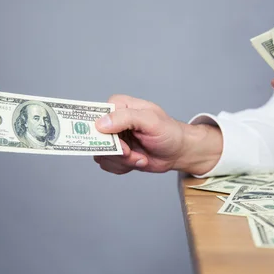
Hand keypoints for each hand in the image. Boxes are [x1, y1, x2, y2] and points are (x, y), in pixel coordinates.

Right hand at [93, 95, 222, 174]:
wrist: (178, 152)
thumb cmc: (168, 132)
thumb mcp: (150, 121)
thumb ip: (126, 118)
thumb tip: (101, 123)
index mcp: (118, 105)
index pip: (96, 116)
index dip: (104, 133)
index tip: (121, 144)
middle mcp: (112, 121)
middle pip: (97, 139)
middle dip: (117, 152)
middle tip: (132, 154)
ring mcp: (113, 138)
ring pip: (102, 154)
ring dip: (123, 161)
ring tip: (140, 157)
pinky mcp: (116, 153)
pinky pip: (107, 164)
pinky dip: (123, 167)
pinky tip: (137, 161)